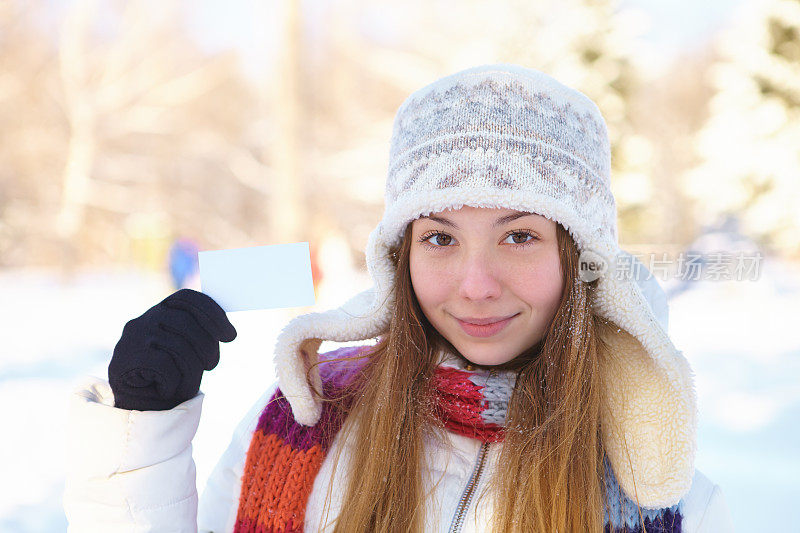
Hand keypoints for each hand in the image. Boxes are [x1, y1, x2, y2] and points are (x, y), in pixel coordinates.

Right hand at [108, 288, 236, 410]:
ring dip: (192, 371)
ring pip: (178, 347)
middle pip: (187, 323)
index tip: (230, 335)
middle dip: (207, 346)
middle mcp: (142, 321)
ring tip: (188, 385)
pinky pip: (165, 367)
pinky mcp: (124, 361)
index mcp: (158, 313)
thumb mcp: (186, 352)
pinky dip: (174, 383)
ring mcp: (131, 340)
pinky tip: (167, 390)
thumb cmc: (167, 379)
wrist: (134, 411)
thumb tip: (228, 331)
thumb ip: (199, 336)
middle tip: (211, 365)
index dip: (213, 313)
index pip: (187, 298)